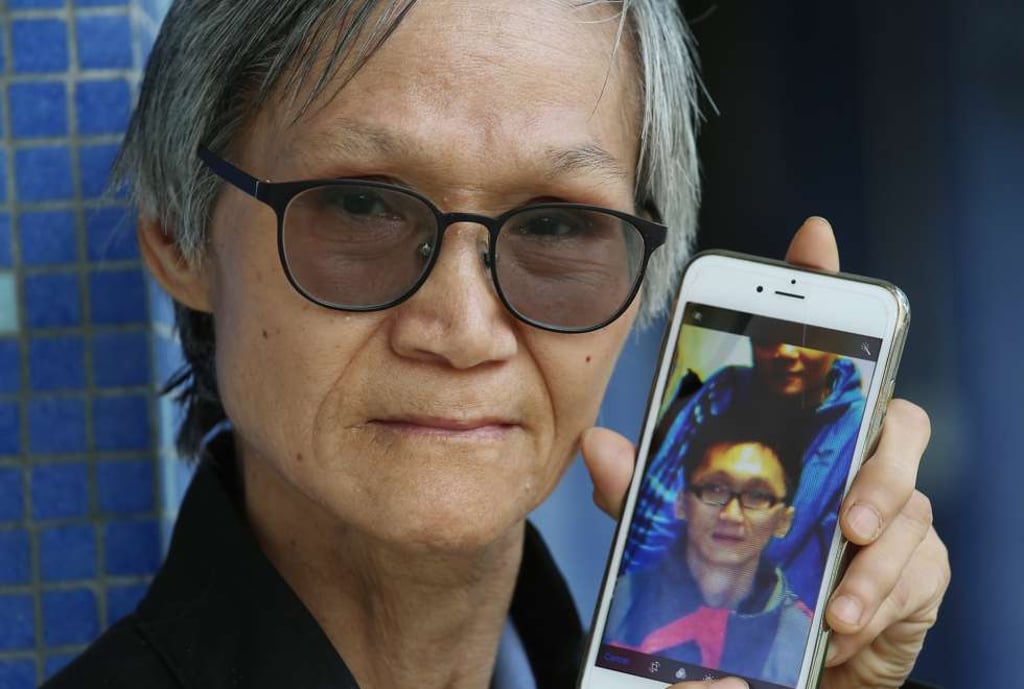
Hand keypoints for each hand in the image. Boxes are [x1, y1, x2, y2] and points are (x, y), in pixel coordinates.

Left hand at [582, 218, 949, 688]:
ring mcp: (888, 512)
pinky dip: (880, 600)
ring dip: (876, 554)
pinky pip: (917, 571)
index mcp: (797, 435)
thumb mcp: (673, 530)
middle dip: (879, 467)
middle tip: (846, 515)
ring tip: (837, 599)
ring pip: (913, 505)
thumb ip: (642, 490)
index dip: (820, 287)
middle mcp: (852, 459)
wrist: (766, 662)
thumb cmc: (730, 577)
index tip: (810, 235)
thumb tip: (599, 446)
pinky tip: (843, 626)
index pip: (818, 351)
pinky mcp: (912, 570)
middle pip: (894, 422)